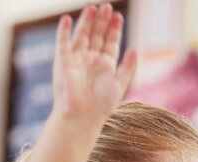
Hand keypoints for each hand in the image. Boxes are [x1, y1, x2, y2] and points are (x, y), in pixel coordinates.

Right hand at [52, 3, 136, 119]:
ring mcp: (76, 59)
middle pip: (97, 35)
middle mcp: (91, 60)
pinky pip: (63, 42)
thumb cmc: (102, 104)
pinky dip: (64, 30)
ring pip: (82, 35)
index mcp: (105, 65)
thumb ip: (127, 67)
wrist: (83, 115)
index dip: (114, 29)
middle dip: (102, 21)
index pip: (110, 42)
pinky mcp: (62, 61)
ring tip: (93, 7)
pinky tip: (68, 18)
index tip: (118, 16)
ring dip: (87, 21)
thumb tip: (134, 49)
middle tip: (107, 6)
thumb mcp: (120, 83)